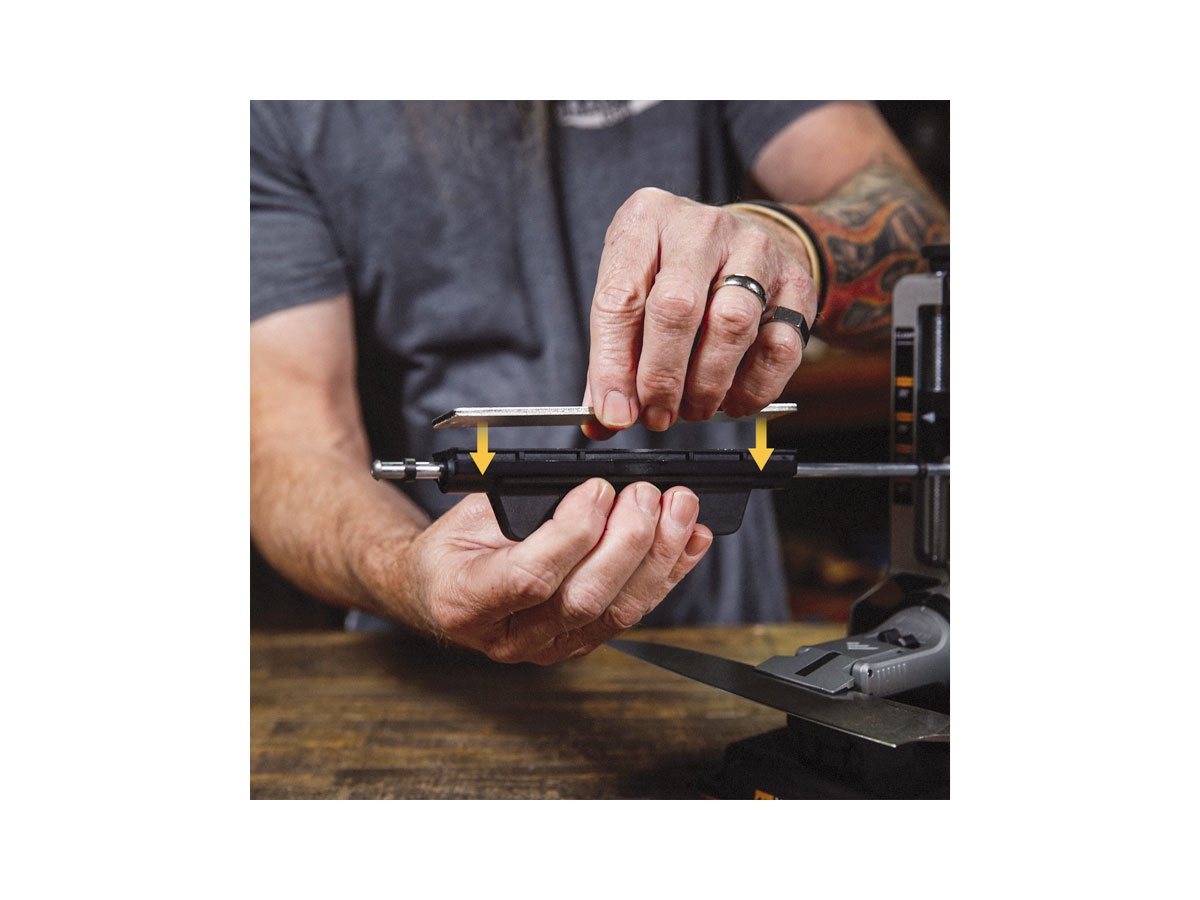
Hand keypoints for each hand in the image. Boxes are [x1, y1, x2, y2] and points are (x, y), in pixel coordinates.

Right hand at [402, 478, 712, 664]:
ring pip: (615, 612)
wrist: (440, 590)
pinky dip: (667, 574)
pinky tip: (689, 541)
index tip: (598, 490)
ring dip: (657, 556)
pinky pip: (630, 613)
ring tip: (679, 510)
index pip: (529, 577)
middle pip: (583, 598)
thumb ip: (524, 503)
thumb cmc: (454, 548)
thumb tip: (595, 485)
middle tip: (647, 494)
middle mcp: (508, 637)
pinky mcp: (578, 645)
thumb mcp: (469, 513)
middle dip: (627, 541)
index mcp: (466, 600)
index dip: (573, 534)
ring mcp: (546, 647)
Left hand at [583, 188, 817, 438]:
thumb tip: (605, 420)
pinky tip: (732, 399)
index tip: (614, 411)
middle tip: (657, 415)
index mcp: (646, 221)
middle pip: (676, 308)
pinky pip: (778, 346)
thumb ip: (613, 357)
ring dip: (706, 384)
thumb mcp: (632, 295)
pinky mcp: (796, 283)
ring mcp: (754, 250)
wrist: (742, 246)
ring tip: (692, 408)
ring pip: (731, 324)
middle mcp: (701, 228)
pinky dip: (753, 388)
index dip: (612, 365)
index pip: (620, 298)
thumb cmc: (674, 275)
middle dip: (662, 377)